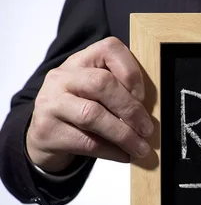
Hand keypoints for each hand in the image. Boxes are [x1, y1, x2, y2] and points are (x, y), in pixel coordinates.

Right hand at [26, 37, 153, 171]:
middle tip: (147, 129)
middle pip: (101, 83)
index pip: (109, 49)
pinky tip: (123, 155)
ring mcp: (51, 102)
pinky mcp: (47, 130)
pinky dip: (112, 151)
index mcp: (82, 61)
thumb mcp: (99, 93)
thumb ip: (121, 92)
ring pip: (92, 115)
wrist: (45, 134)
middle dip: (130, 108)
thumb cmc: (82, 108)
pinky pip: (86, 141)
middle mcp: (62, 77)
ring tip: (140, 147)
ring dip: (124, 134)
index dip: (131, 72)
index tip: (142, 96)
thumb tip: (150, 115)